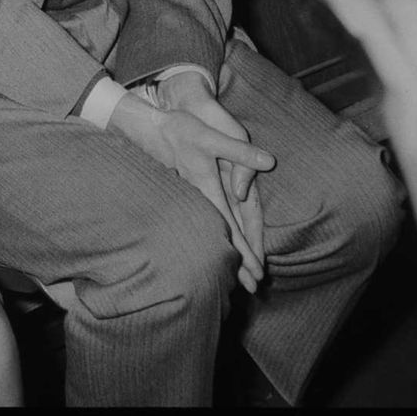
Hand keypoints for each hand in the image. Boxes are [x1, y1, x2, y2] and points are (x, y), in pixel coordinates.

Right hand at [109, 84, 273, 293]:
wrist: (146, 126)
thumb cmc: (179, 130)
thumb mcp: (211, 137)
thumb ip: (240, 152)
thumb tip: (270, 162)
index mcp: (209, 189)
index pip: (230, 228)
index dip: (244, 252)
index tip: (257, 274)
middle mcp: (200, 197)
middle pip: (221, 236)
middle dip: (237, 263)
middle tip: (252, 289)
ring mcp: (192, 195)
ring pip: (213, 231)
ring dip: (227, 252)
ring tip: (237, 276)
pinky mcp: (187, 190)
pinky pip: (207, 220)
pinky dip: (216, 236)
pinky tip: (217, 242)